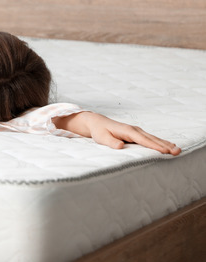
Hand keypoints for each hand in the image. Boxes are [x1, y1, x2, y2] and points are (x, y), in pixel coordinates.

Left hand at [55, 111, 180, 155]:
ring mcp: (137, 131)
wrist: (97, 122)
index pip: (144, 140)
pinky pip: (151, 138)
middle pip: (153, 139)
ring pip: (154, 138)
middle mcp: (135, 130)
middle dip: (165, 145)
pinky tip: (169, 146)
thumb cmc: (99, 131)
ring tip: (177, 150)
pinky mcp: (137, 134)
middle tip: (178, 152)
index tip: (165, 151)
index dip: (154, 146)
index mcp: (128, 131)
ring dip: (166, 144)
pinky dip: (161, 142)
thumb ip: (111, 142)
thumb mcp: (102, 138)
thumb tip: (120, 146)